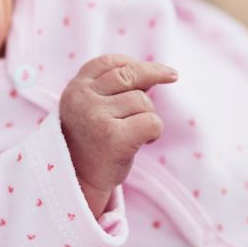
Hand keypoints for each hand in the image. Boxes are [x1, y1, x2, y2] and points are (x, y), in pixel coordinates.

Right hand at [59, 55, 177, 216]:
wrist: (78, 183)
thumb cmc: (92, 144)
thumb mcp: (93, 109)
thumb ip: (115, 90)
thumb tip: (153, 73)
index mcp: (75, 89)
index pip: (108, 63)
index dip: (132, 63)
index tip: (152, 68)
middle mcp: (82, 99)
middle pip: (129, 75)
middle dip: (154, 74)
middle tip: (173, 76)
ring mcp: (96, 117)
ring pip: (143, 102)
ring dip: (147, 116)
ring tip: (133, 134)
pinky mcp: (113, 138)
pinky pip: (152, 122)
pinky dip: (154, 132)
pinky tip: (142, 143)